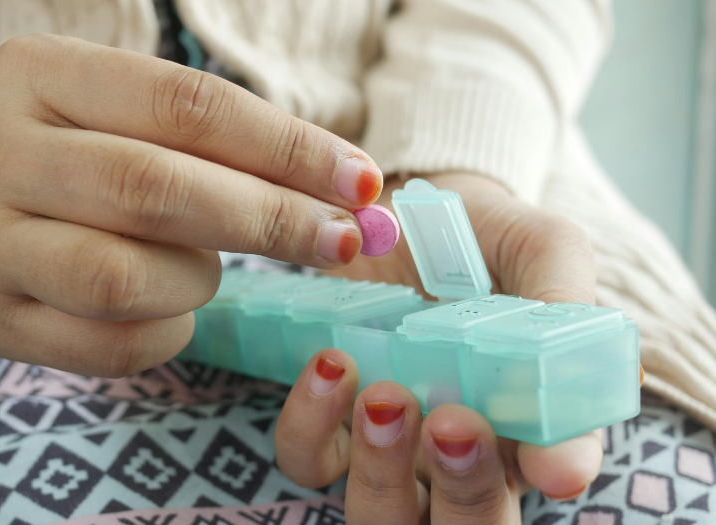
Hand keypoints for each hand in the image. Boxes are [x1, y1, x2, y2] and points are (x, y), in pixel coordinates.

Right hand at [0, 34, 383, 376]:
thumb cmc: (93, 151)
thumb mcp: (142, 118)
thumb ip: (235, 145)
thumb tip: (357, 193)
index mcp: (36, 73)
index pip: (183, 104)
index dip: (284, 147)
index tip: (360, 182)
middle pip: (152, 189)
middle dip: (266, 220)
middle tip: (338, 241)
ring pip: (121, 278)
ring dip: (196, 280)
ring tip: (205, 268)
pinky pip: (105, 344)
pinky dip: (165, 333)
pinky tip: (171, 309)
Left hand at [275, 173, 602, 522]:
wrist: (400, 200)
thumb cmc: (484, 235)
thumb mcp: (540, 249)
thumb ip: (563, 307)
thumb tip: (569, 414)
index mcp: (528, 416)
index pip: (553, 471)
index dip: (554, 472)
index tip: (548, 462)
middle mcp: (459, 449)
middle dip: (465, 493)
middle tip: (453, 423)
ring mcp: (388, 442)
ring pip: (380, 512)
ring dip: (381, 470)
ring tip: (383, 394)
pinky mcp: (328, 417)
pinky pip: (308, 459)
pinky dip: (311, 425)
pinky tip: (330, 364)